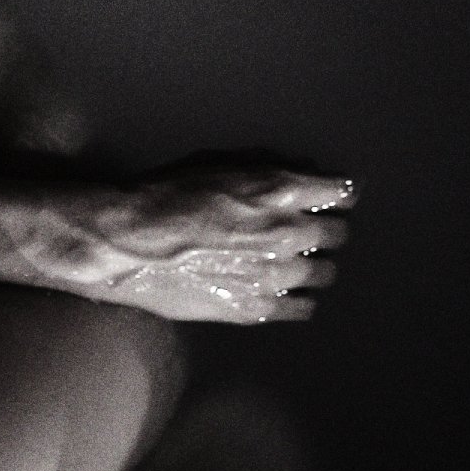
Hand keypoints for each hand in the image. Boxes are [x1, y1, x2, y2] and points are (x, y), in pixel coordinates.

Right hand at [45, 163, 353, 322]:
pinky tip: (285, 290)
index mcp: (281, 190)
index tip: (330, 197)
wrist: (129, 242)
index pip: (341, 193)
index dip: (335, 194)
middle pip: (337, 235)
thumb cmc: (165, 196)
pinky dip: (300, 297)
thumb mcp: (216, 162)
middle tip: (309, 229)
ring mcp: (275, 274)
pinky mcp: (257, 308)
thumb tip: (297, 174)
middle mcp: (288, 233)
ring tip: (295, 261)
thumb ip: (264, 169)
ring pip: (324, 273)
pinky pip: (303, 307)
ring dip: (314, 263)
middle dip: (326, 228)